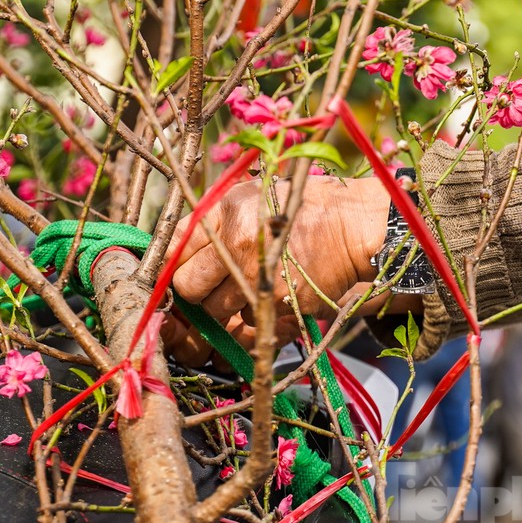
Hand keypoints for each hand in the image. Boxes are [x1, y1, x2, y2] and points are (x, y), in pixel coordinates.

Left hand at [160, 175, 389, 366]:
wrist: (351, 228)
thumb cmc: (299, 208)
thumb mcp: (249, 196)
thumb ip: (210, 220)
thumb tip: (170, 252)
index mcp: (227, 215)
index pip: (174, 253)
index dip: (172, 267)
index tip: (177, 272)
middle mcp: (238, 248)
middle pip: (189, 289)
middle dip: (195, 292)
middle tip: (210, 284)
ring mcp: (259, 281)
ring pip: (214, 314)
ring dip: (222, 309)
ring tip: (243, 289)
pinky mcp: (279, 307)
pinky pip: (247, 326)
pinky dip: (252, 320)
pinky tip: (265, 300)